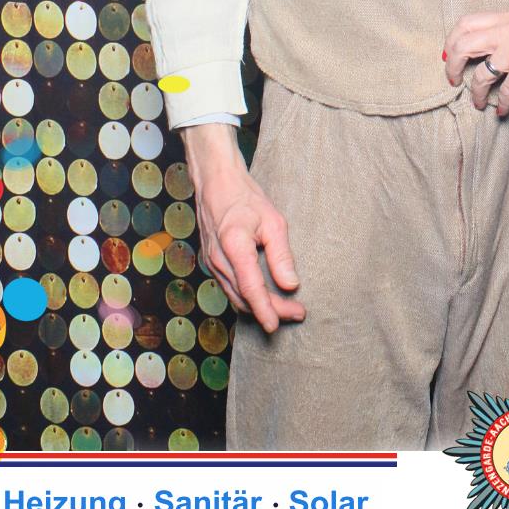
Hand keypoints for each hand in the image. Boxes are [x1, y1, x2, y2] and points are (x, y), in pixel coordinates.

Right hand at [182, 124, 304, 331]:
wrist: (215, 183)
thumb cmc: (245, 197)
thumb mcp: (273, 221)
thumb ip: (281, 255)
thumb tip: (291, 284)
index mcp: (234, 246)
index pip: (251, 288)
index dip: (265, 310)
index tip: (278, 325)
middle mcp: (218, 259)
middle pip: (244, 297)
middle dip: (270, 310)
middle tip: (297, 313)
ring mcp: (211, 263)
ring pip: (235, 296)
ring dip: (259, 307)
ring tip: (286, 309)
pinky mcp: (211, 263)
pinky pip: (229, 288)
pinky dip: (247, 297)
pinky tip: (264, 298)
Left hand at [444, 7, 508, 114]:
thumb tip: (496, 43)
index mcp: (507, 17)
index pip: (466, 23)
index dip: (452, 40)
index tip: (451, 54)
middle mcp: (506, 32)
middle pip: (463, 47)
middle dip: (452, 67)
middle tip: (454, 82)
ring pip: (480, 75)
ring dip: (475, 93)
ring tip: (477, 103)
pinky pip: (505, 91)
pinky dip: (501, 104)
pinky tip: (502, 111)